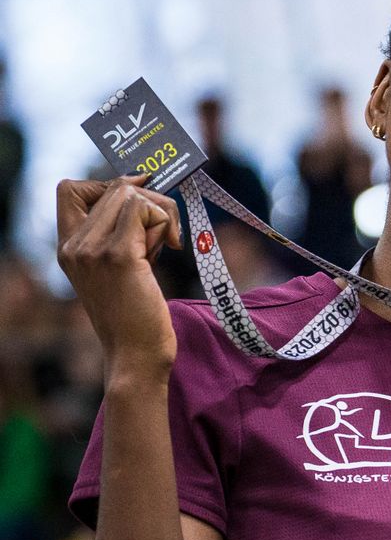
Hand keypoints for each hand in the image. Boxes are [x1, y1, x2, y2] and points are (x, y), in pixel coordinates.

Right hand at [55, 177, 181, 376]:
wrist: (136, 354)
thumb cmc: (136, 314)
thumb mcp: (121, 266)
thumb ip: (121, 231)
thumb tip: (142, 185)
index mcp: (68, 247)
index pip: (70, 189)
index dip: (109, 185)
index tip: (139, 203)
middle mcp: (74, 246)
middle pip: (114, 188)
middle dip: (150, 204)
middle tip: (161, 237)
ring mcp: (92, 250)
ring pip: (132, 196)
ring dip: (161, 213)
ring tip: (163, 246)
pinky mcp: (119, 256)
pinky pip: (147, 211)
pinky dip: (167, 222)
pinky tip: (172, 246)